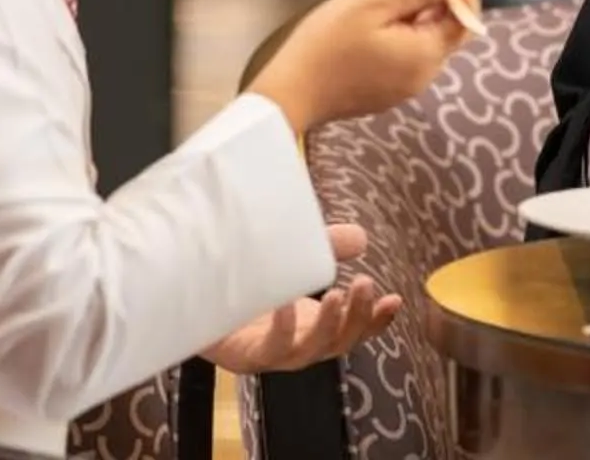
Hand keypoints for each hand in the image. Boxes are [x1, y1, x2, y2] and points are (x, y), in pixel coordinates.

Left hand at [203, 225, 401, 374]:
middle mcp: (298, 345)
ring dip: (328, 326)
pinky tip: (285, 304)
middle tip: (366, 284)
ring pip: (311, 350)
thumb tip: (360, 236)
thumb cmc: (248, 287)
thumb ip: (323, 250)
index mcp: (313, 328)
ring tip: (337, 295)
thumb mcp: (291, 265)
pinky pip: (269, 346)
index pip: (354, 331)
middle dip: (357, 317)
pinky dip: (281, 327)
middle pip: (338, 343)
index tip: (395, 299)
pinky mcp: (245, 354)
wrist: (194, 305)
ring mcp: (273, 354)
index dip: (377, 320)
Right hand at [249, 0, 476, 134]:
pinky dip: (395, 30)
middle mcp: (423, 76)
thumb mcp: (373, 5)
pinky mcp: (384, 91)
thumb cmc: (326, 45)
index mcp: (426, 54)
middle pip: (442, 26)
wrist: (289, 96)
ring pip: (420, 38)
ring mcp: (403, 87)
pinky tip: (365, 20)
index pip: (465, 17)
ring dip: (408, 9)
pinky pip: (403, 54)